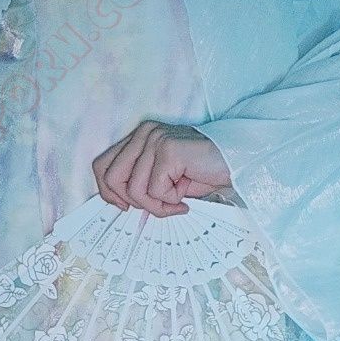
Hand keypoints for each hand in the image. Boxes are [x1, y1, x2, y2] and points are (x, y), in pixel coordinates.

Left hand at [91, 120, 231, 216]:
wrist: (236, 163)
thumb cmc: (203, 172)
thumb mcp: (163, 179)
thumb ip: (140, 182)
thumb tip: (120, 201)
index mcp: (139, 136)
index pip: (102, 166)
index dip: (108, 192)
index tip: (125, 206)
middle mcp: (144, 133)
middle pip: (111, 177)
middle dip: (133, 201)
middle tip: (157, 205)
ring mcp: (155, 139)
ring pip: (134, 190)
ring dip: (157, 205)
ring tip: (177, 201)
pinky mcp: (167, 150)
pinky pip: (154, 191)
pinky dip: (170, 202)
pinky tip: (185, 197)